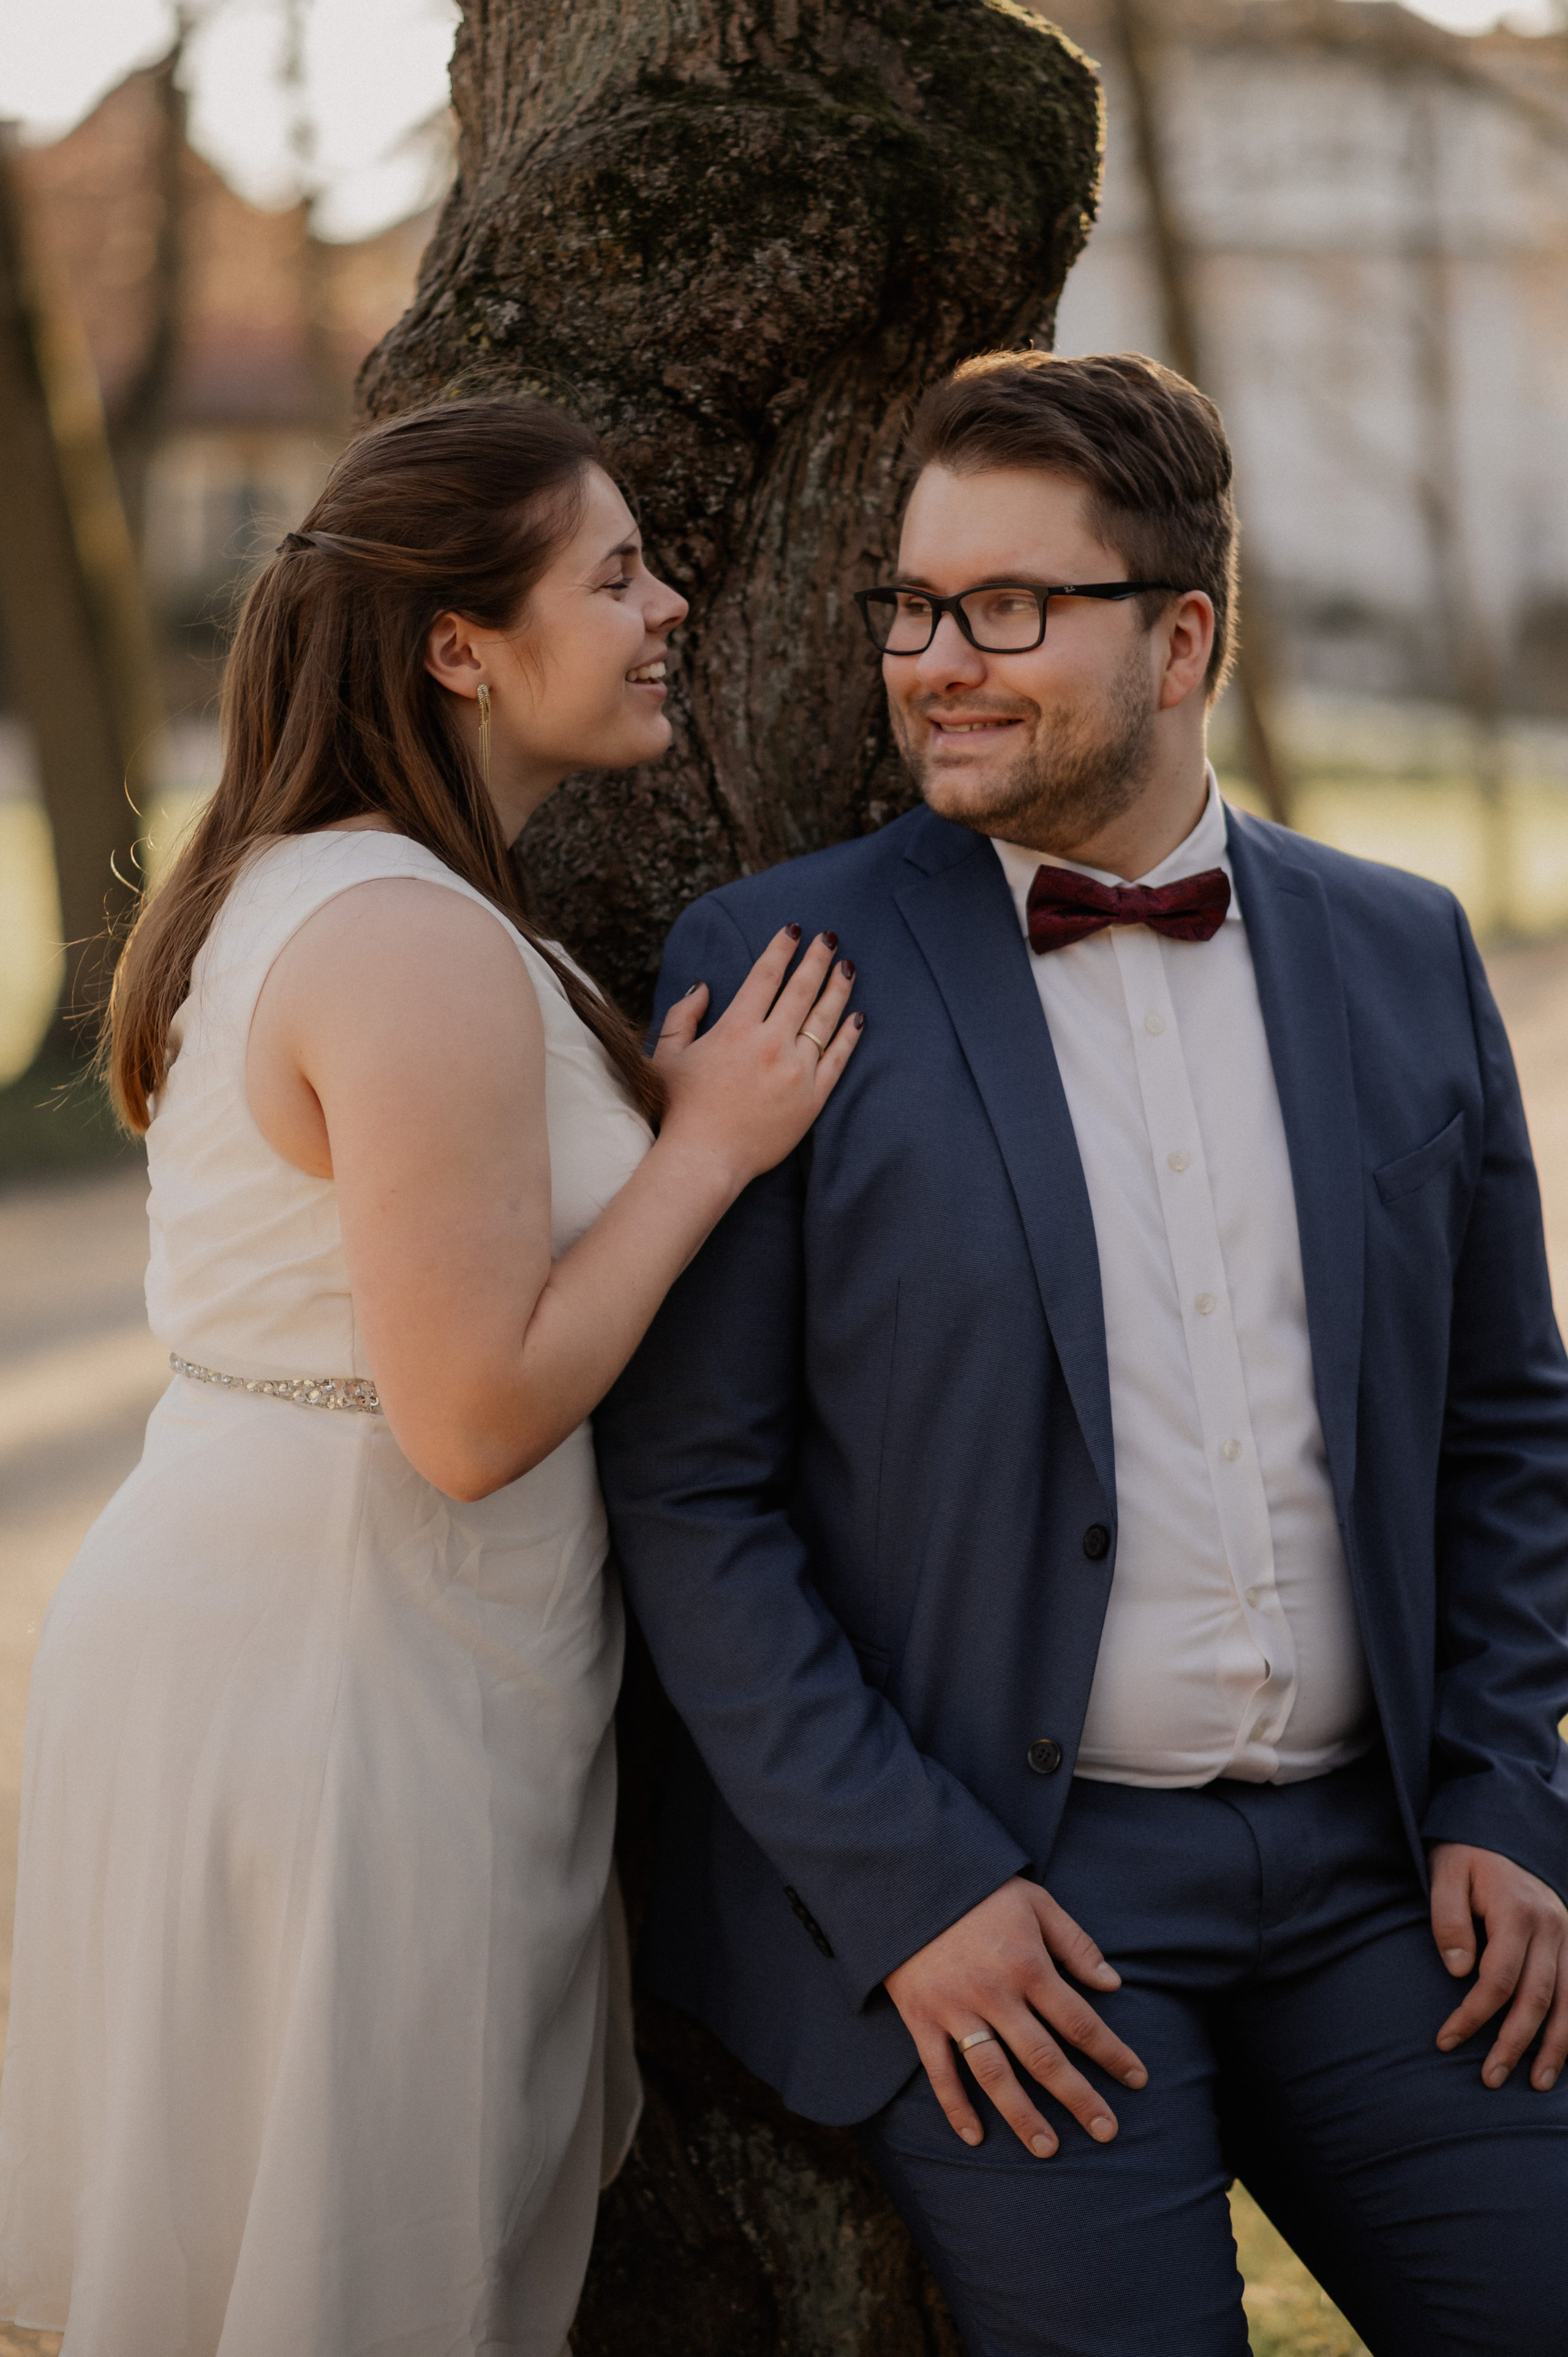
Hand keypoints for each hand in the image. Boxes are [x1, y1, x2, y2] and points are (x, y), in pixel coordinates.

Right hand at [652, 927, 860, 1188]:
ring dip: (838, 988)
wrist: (705, 1159)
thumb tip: (704, 986)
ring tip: (848, 967)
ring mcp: (796, 1071)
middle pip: (802, 989)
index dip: (782, 948)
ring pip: (825, 1019)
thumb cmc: (679, 1109)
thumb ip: (684, 1016)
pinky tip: (858, 1017)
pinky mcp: (812, 1098)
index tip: (795, 930)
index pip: (766, 975)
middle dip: (818, 958)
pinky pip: (838, 1059)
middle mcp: (771, 1043)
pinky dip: (849, 1035)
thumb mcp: (668, 1055)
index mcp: (736, 1028)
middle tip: (830, 938)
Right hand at [884, 1877, 1147, 2157]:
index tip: (1137, 2080)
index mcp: (1028, 1965)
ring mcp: (955, 2009)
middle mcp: (995, 1994)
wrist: (909, 1878)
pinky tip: (975, 2136)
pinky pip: (939, 2071)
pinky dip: (956, 2106)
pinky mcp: (921, 2017)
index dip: (1111, 2052)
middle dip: (1078, 2097)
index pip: (1079, 2020)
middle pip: (1044, 2058)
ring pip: (994, 2074)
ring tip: (1048, 2149)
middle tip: (1107, 2132)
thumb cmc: (980, 1891)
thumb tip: (1113, 1983)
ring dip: (1023, 2115)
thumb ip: (1075, 1943)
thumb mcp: (1035, 1902)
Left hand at [1430, 1842, 1567, 2089]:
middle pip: (1536, 1999)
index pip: (1497, 1979)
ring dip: (1555, 2047)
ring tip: (1536, 2084)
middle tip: (1489, 2079)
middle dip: (1513, 2044)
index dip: (1473, 2015)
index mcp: (1518, 1912)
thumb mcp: (1446, 1875)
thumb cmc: (1466, 1858)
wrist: (1499, 1832)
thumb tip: (1458, 1971)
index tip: (1446, 2041)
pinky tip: (1563, 2055)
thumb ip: (1448, 1919)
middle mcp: (1552, 1927)